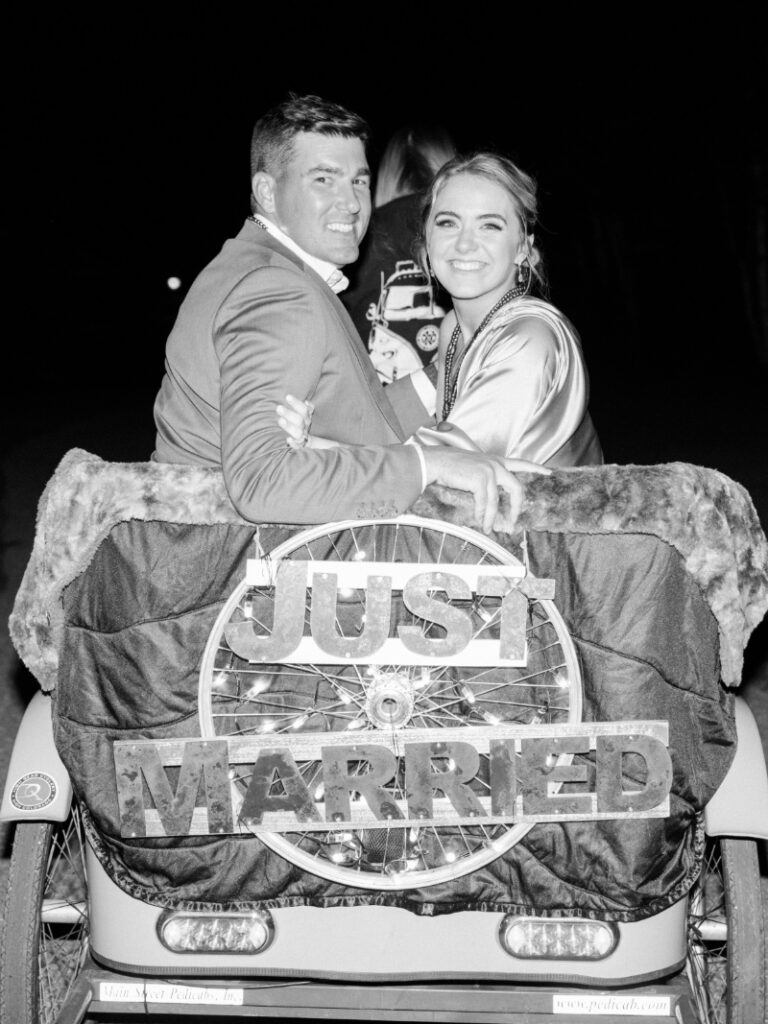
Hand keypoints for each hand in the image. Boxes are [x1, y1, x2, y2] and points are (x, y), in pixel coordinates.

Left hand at [276, 394, 313, 448]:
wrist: (307, 443)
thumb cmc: (300, 424)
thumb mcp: (303, 415)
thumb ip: (304, 407)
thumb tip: (306, 402)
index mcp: (306, 418)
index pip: (304, 409)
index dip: (296, 403)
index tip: (287, 396)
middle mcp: (305, 427)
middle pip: (299, 420)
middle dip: (289, 414)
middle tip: (278, 408)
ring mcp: (302, 437)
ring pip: (298, 432)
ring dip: (289, 427)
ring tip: (280, 420)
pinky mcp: (299, 447)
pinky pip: (298, 447)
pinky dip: (294, 443)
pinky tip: (288, 440)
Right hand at [421, 447, 548, 533]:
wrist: (434, 462)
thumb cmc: (449, 465)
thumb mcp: (472, 467)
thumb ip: (484, 477)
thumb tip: (488, 496)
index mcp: (495, 460)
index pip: (521, 462)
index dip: (536, 467)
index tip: (548, 472)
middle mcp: (495, 464)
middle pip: (516, 487)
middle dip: (515, 507)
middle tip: (512, 521)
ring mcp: (489, 470)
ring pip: (496, 500)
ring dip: (491, 517)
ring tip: (488, 528)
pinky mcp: (480, 479)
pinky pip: (484, 503)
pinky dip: (481, 514)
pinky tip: (478, 520)